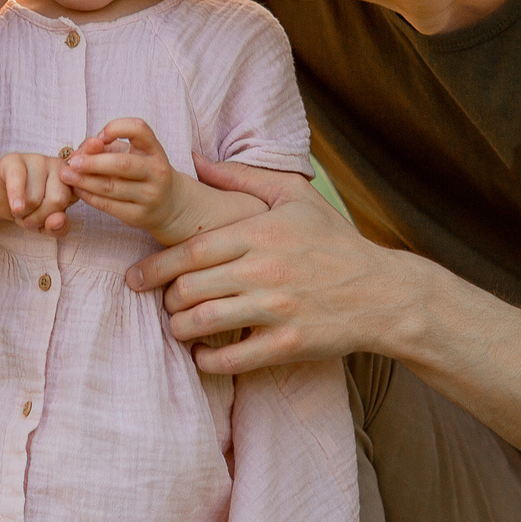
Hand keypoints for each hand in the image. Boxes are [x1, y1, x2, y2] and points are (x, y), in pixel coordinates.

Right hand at [0, 152, 74, 232]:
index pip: (72, 204)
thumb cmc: (30, 208)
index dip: (56, 220)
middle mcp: (58, 165)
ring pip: (34, 197)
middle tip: (29, 218)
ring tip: (19, 208)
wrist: (0, 196)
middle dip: (40, 217)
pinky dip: (16, 198)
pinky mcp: (13, 160)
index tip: (46, 221)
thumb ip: (59, 227)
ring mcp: (36, 159)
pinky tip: (16, 208)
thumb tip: (59, 220)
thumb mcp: (47, 224)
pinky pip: (17, 180)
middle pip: (57, 200)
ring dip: (23, 213)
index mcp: (72, 179)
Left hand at [57, 117, 183, 234]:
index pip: (139, 129)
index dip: (115, 128)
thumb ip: (107, 146)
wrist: (168, 205)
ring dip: (84, 181)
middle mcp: (157, 171)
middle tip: (72, 162)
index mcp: (155, 150)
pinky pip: (108, 205)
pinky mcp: (139, 215)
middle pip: (122, 164)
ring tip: (67, 175)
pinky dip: (89, 197)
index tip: (100, 137)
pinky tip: (78, 190)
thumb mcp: (132, 153)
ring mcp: (150, 195)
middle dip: (93, 162)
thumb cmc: (142, 172)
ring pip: (111, 187)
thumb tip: (81, 150)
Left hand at [122, 158, 416, 373]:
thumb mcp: (296, 197)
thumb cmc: (336, 242)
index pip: (191, 251)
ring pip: (203, 323)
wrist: (384, 293)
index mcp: (261, 233)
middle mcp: (265, 271)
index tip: (136, 277)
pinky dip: (206, 360)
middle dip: (167, 299)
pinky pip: (231, 359)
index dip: (156, 267)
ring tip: (179, 326)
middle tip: (165, 301)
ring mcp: (277, 310)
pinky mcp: (289, 345)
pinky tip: (203, 354)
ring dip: (180, 328)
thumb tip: (198, 161)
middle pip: (190, 289)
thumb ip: (243, 178)